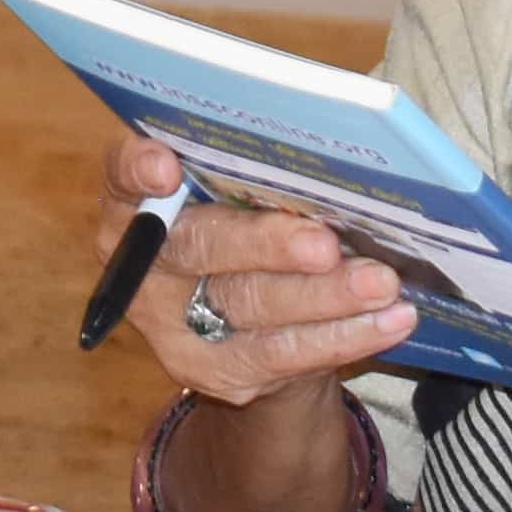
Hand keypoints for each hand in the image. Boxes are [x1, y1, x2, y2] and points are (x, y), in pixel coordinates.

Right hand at [95, 126, 417, 511]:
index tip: (168, 166)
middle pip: (197, 246)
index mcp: (134, 203)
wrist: (240, 327)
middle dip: (264, 244)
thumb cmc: (242, 225)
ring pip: (251, 306)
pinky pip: (286, 354)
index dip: (137, 169)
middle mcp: (143, 265)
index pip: (120, 177)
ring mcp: (175, 326)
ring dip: (323, 295)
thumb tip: (325, 138)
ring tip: (381, 282)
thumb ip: (247, 167)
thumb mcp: (229, 189)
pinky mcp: (218, 373)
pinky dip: (345, 335)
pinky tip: (391, 319)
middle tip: (324, 243)